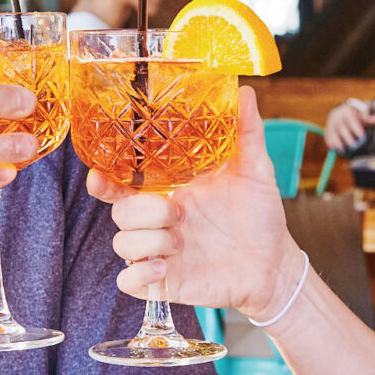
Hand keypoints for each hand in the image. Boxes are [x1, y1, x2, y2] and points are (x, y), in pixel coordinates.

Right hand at [86, 88, 304, 319]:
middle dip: (144, 212)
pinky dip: (139, 275)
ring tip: (181, 241)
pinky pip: (128, 282)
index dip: (103, 179)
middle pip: (119, 212)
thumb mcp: (254, 169)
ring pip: (121, 245)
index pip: (121, 182)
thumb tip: (245, 92)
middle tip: (179, 212)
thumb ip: (246, 132)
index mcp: (169, 190)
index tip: (99, 175)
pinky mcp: (164, 281)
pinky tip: (165, 268)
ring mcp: (159, 251)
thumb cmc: (260, 214)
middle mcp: (158, 220)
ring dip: (147, 242)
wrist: (275, 262)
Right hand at [324, 100, 374, 151]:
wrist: (341, 109)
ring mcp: (331, 123)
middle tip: (354, 145)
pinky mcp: (327, 129)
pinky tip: (336, 148)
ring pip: (332, 132)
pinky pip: (327, 136)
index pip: (351, 119)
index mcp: (347, 110)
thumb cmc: (355, 112)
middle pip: (341, 127)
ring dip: (337, 141)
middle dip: (348, 137)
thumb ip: (370, 117)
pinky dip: (331, 143)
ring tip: (343, 149)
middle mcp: (337, 116)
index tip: (362, 136)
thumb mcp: (362, 112)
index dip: (356, 128)